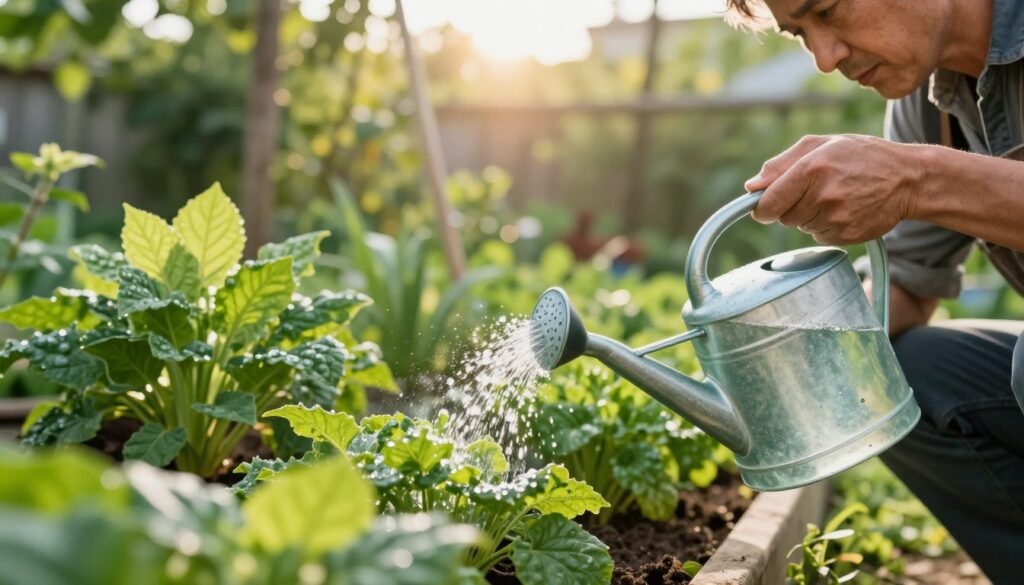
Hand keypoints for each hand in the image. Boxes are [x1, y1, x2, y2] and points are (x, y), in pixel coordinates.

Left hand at [744, 134, 918, 244]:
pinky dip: (825, 226)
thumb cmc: (861, 156)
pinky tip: (844, 210)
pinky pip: (819, 236)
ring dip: (809, 216)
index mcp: (811, 169)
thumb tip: (751, 187)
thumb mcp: (821, 145)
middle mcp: (823, 195)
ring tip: (834, 197)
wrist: (908, 179)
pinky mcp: (846, 235)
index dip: (761, 208)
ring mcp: (836, 218)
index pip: (769, 203)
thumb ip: (781, 164)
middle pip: (783, 217)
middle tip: (813, 191)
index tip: (761, 208)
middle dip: (790, 207)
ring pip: (801, 227)